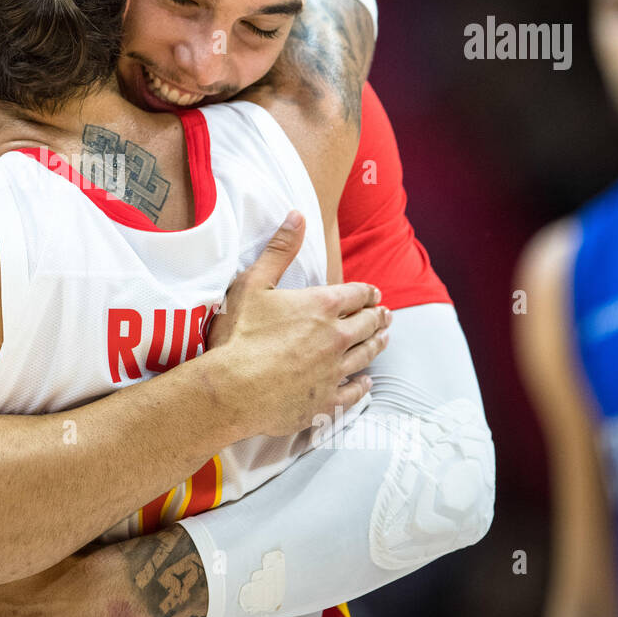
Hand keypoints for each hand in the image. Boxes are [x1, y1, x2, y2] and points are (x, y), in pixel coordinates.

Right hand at [205, 210, 390, 438]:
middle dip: (378, 317)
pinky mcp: (326, 401)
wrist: (232, 389)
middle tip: (385, 315)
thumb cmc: (238, 335)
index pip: (357, 294)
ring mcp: (334, 371)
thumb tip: (297, 215)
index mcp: (322, 306)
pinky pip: (354, 392)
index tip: (374, 293)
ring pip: (366, 355)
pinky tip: (366, 382)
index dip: (367, 292)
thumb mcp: (253, 283)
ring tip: (384, 340)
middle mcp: (337, 338)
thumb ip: (280, 249)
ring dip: (377, 345)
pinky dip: (363, 385)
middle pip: (368, 324)